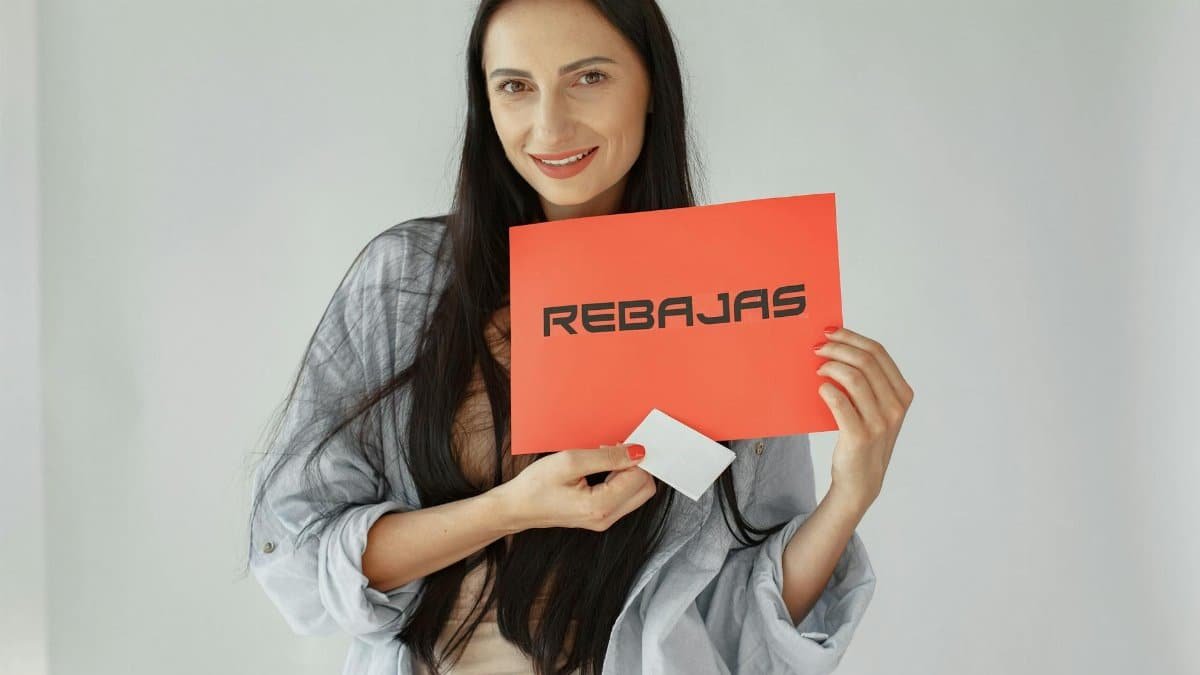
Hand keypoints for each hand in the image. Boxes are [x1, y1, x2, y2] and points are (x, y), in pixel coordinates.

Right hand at [492, 443, 656, 531]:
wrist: (516, 507)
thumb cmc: (536, 485)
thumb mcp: (570, 461)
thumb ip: (608, 456)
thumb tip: (638, 452)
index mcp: (601, 506)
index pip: (639, 478)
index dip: (634, 457)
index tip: (619, 442)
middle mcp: (607, 518)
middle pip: (645, 489)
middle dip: (636, 466)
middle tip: (613, 449)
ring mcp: (604, 520)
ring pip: (637, 493)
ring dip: (628, 471)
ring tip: (603, 457)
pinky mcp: (600, 516)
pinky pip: (624, 496)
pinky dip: (620, 479)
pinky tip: (602, 467)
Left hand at [813, 326, 913, 512]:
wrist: (861, 480)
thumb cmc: (863, 438)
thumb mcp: (875, 408)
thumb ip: (866, 382)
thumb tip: (838, 348)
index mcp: (902, 394)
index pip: (879, 352)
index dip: (852, 337)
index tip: (831, 332)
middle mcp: (895, 406)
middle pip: (866, 360)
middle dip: (838, 348)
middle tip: (817, 348)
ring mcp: (880, 422)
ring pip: (853, 377)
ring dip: (830, 366)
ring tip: (817, 368)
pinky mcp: (860, 436)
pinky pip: (841, 402)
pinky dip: (827, 389)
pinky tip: (820, 388)